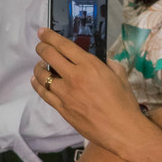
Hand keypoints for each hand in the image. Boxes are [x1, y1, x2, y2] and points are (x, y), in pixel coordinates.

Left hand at [33, 29, 141, 152]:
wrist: (121, 130)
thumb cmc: (125, 103)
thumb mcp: (120, 76)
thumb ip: (108, 64)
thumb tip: (102, 61)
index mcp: (90, 66)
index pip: (64, 46)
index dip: (50, 37)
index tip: (42, 32)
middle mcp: (74, 77)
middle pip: (49, 57)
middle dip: (41, 48)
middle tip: (40, 46)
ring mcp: (65, 94)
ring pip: (42, 76)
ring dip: (38, 67)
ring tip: (40, 65)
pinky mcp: (62, 109)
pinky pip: (43, 94)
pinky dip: (37, 84)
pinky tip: (36, 80)